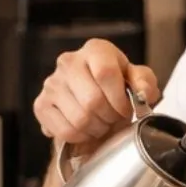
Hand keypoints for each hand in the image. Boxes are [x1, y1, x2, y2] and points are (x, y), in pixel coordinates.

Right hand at [33, 37, 161, 152]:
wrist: (91, 101)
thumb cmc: (116, 87)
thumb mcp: (137, 80)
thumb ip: (145, 83)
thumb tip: (143, 93)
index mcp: (95, 50)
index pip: (105, 73)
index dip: (119, 99)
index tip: (126, 109)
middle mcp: (69, 62)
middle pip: (92, 100)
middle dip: (109, 117)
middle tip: (114, 118)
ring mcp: (51, 83)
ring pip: (80, 118)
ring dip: (97, 129)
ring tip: (101, 123)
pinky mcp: (41, 105)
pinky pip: (65, 130)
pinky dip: (80, 137)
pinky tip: (86, 129)